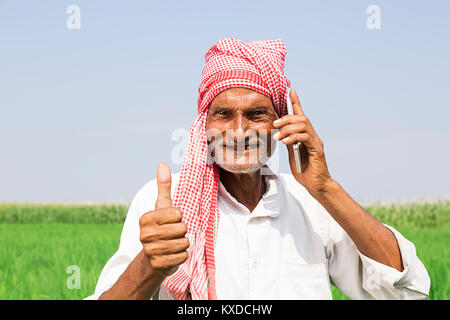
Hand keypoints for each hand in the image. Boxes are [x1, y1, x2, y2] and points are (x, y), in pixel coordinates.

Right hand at [139, 162, 188, 279]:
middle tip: (171, 235)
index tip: (169, 222)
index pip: (177, 213)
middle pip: (182, 228)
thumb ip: (163, 186)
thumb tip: (162, 163)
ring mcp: (151, 250)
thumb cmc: (160, 228)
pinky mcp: (159, 264)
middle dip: (181, 232)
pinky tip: (171, 255)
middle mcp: (145, 234)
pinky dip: (181, 256)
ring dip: (182, 244)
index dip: (178, 218)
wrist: (152, 259)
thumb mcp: (162, 207)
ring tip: (171, 244)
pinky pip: (183, 256)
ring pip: (184, 242)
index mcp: (146, 218)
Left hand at [272, 89, 332, 196]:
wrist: (315, 184)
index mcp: (306, 135)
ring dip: (288, 128)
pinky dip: (293, 137)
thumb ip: (288, 141)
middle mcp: (312, 135)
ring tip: (278, 137)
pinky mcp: (317, 149)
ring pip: (303, 125)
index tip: (291, 90)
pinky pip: (305, 137)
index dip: (296, 102)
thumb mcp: (291, 153)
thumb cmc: (304, 170)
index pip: (301, 115)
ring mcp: (316, 141)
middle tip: (274, 124)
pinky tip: (285, 142)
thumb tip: (279, 132)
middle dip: (286, 117)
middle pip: (301, 117)